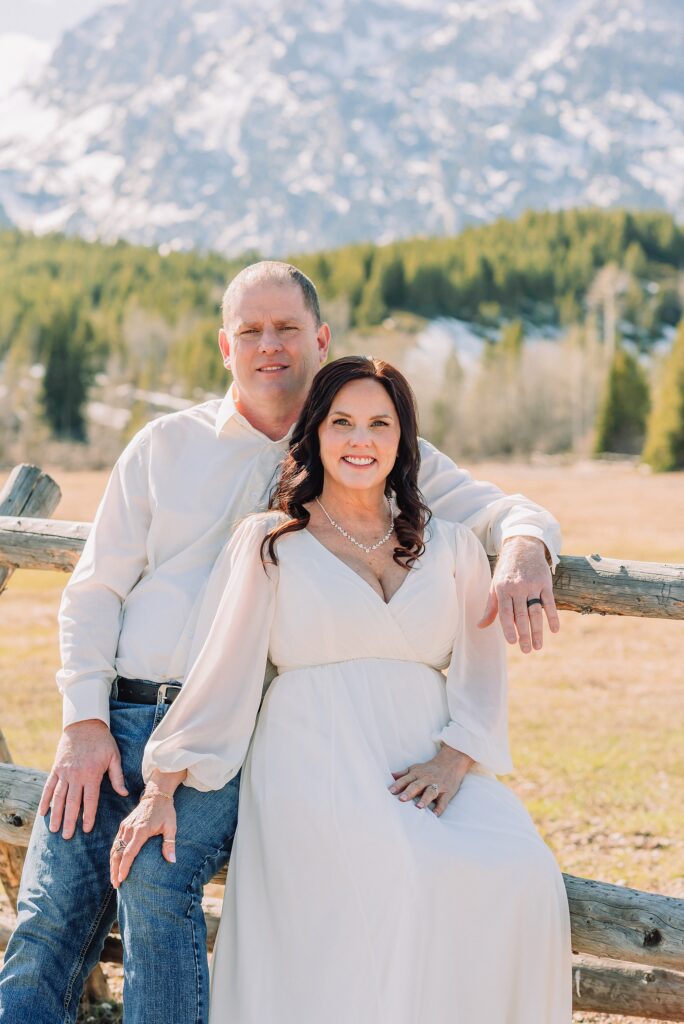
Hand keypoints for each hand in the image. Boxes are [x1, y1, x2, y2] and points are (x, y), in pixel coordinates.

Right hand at [38, 719, 127, 838]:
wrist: (85, 724)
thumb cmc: (103, 741)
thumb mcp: (114, 757)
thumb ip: (117, 777)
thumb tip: (124, 793)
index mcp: (91, 774)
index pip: (89, 800)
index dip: (88, 816)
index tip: (86, 829)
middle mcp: (76, 775)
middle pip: (71, 803)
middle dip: (69, 821)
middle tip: (67, 836)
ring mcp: (64, 772)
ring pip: (58, 797)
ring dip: (55, 814)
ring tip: (54, 829)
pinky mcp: (56, 768)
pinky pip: (49, 786)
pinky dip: (45, 800)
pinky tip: (43, 812)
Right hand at [110, 785, 177, 888]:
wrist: (157, 794)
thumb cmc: (166, 811)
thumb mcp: (171, 826)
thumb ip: (169, 844)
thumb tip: (172, 861)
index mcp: (141, 830)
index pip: (129, 852)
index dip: (124, 867)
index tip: (122, 879)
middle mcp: (130, 828)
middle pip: (118, 853)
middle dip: (115, 870)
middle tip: (116, 885)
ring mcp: (125, 826)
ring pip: (114, 848)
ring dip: (112, 864)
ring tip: (114, 878)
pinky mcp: (123, 825)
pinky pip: (116, 842)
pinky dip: (113, 854)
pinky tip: (114, 864)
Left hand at [388, 744, 473, 815]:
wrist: (451, 762)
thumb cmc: (429, 768)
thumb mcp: (415, 768)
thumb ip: (403, 774)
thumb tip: (390, 776)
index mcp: (417, 774)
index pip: (406, 779)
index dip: (398, 785)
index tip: (390, 791)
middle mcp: (426, 779)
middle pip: (417, 785)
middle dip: (409, 792)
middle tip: (402, 799)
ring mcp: (438, 785)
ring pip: (430, 792)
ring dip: (425, 799)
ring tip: (418, 807)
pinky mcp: (447, 792)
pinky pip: (444, 801)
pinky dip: (440, 808)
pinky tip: (435, 814)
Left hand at [477, 536, 559, 652]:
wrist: (522, 548)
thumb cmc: (506, 572)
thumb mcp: (494, 587)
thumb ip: (490, 608)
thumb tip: (480, 626)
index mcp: (502, 590)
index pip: (505, 612)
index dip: (508, 628)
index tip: (512, 642)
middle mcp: (517, 588)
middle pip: (521, 615)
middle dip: (524, 634)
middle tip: (526, 650)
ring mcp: (532, 585)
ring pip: (535, 611)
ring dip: (538, 630)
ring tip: (538, 646)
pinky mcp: (545, 583)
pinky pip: (550, 602)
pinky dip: (553, 616)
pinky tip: (554, 630)